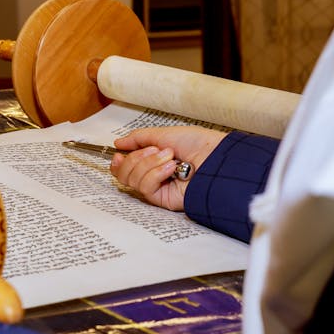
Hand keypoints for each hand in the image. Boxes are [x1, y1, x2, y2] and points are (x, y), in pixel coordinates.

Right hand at [110, 126, 226, 210]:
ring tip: (170, 158)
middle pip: (124, 174)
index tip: (119, 153)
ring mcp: (158, 187)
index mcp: (153, 159)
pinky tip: (172, 169)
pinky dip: (155, 174)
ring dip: (149, 164)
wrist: (216, 158)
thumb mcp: (164, 133)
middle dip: (135, 158)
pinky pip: (145, 188)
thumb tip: (118, 142)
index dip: (119, 161)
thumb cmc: (198, 144)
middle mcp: (154, 174)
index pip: (125, 166)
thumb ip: (138, 138)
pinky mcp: (163, 199)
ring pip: (132, 180)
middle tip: (154, 150)